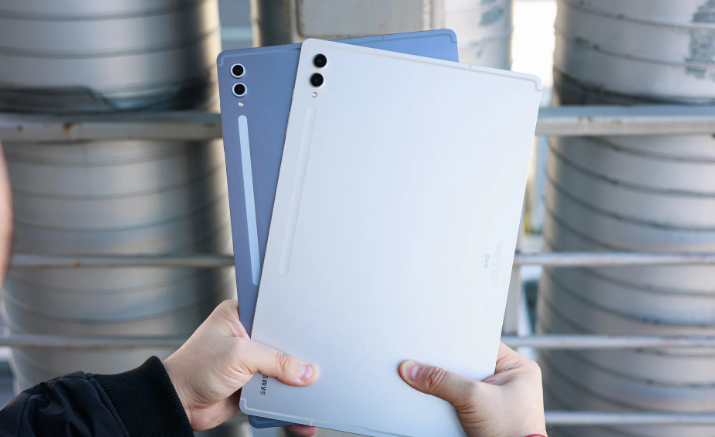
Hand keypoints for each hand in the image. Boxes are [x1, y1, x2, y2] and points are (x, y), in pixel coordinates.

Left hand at [163, 300, 319, 435]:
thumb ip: (275, 361)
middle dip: (300, 357)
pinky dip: (287, 405)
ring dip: (295, 384)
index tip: (315, 328)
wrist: (177, 404)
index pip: (276, 312)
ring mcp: (251, 362)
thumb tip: (305, 372)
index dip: (295, 321)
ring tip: (314, 392)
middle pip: (284, 344)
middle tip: (319, 364)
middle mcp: (248, 336)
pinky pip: (277, 393)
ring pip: (283, 371)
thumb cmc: (194, 369)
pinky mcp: (253, 385)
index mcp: (241, 315)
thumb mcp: (238, 356)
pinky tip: (300, 414)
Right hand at [399, 342, 546, 436]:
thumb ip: (441, 381)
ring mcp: (496, 400)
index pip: (481, 344)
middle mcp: (509, 381)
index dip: (457, 341)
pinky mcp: (484, 415)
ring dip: (447, 385)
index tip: (433, 340)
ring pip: (462, 383)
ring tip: (427, 379)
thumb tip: (412, 370)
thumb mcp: (473, 399)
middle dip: (448, 366)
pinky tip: (435, 398)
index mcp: (518, 368)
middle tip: (426, 360)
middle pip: (468, 364)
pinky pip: (460, 400)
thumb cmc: (513, 433)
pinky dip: (448, 401)